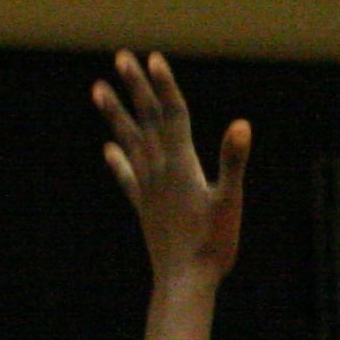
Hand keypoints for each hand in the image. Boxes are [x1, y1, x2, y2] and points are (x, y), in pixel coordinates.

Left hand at [93, 52, 250, 287]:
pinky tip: (108, 150)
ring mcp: (148, 188)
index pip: (172, 115)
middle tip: (121, 57)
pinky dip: (117, 160)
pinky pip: (127, 177)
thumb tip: (242, 124)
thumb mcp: (230, 201)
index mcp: (182, 165)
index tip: (153, 58)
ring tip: (98, 89)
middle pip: (146, 121)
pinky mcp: (145, 207)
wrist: (184, 281)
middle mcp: (159, 170)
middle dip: (135, 88)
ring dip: (115, 115)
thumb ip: (233, 161)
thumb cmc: (213, 244)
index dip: (164, 85)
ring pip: (129, 142)